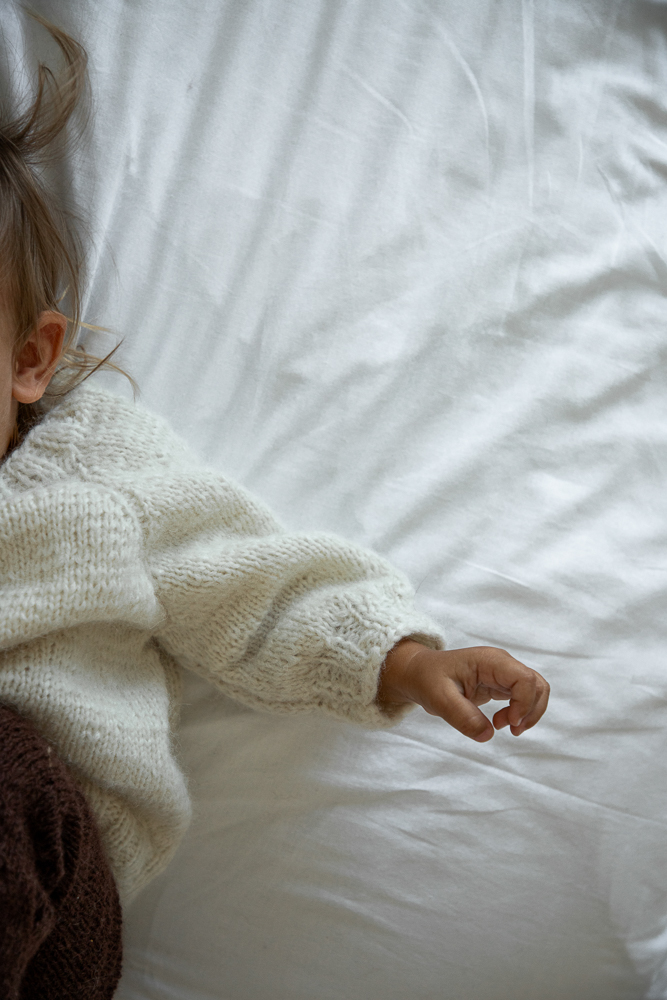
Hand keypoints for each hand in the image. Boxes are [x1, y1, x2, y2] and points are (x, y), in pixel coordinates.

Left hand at [376, 640, 548, 741]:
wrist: (419, 674)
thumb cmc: (428, 679)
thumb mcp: (438, 698)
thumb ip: (462, 716)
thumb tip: (488, 735)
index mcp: (490, 661)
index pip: (524, 679)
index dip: (524, 704)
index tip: (508, 724)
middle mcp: (501, 664)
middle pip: (537, 685)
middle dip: (531, 711)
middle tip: (510, 729)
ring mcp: (503, 674)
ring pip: (535, 691)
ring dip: (528, 713)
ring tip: (504, 727)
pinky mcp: (500, 685)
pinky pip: (523, 698)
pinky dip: (519, 714)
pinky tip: (499, 723)